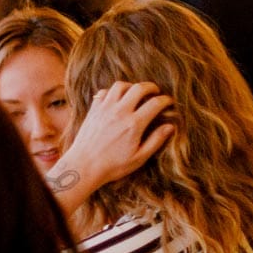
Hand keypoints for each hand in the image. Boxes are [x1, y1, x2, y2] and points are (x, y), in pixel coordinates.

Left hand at [54, 82, 174, 199]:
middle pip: (139, 87)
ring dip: (131, 86)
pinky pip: (104, 92)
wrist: (82, 167)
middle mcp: (119, 113)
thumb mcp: (139, 158)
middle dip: (151, 87)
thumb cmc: (112, 166)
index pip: (155, 103)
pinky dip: (112, 92)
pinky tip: (117, 100)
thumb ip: (156, 140)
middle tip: (155, 92)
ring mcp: (104, 109)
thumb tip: (170, 126)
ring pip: (120, 85)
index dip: (166, 100)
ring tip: (136, 94)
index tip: (169, 102)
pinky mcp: (93, 111)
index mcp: (134, 124)